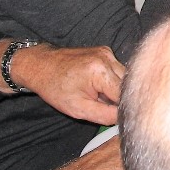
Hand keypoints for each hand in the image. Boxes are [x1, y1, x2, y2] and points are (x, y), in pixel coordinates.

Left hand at [10, 43, 124, 124]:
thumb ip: (105, 115)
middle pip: (128, 84)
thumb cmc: (55, 88)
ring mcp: (107, 52)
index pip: (125, 95)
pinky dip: (112, 80)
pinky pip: (117, 70)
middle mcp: (107, 57)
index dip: (122, 108)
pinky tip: (98, 85)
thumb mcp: (79, 109)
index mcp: (100, 72)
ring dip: (117, 89)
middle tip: (103, 105)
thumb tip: (125, 118)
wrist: (41, 66)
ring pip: (125, 76)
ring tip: (99, 95)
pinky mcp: (105, 51)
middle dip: (119, 98)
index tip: (116, 117)